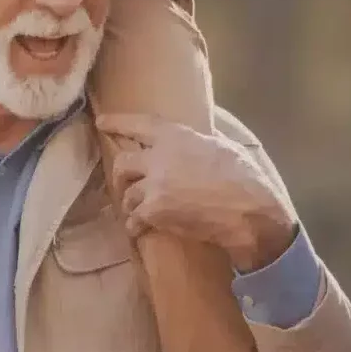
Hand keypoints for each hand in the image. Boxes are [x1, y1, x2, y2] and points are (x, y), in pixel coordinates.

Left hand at [97, 113, 298, 271]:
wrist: (249, 210)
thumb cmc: (245, 176)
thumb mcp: (223, 146)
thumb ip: (200, 142)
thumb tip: (197, 141)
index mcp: (177, 136)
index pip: (140, 124)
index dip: (118, 122)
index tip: (101, 122)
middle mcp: (159, 158)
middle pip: (123, 162)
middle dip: (121, 174)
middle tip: (123, 182)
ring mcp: (154, 185)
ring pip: (127, 194)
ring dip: (131, 203)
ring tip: (137, 211)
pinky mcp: (155, 211)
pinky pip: (134, 219)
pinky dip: (136, 225)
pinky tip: (139, 229)